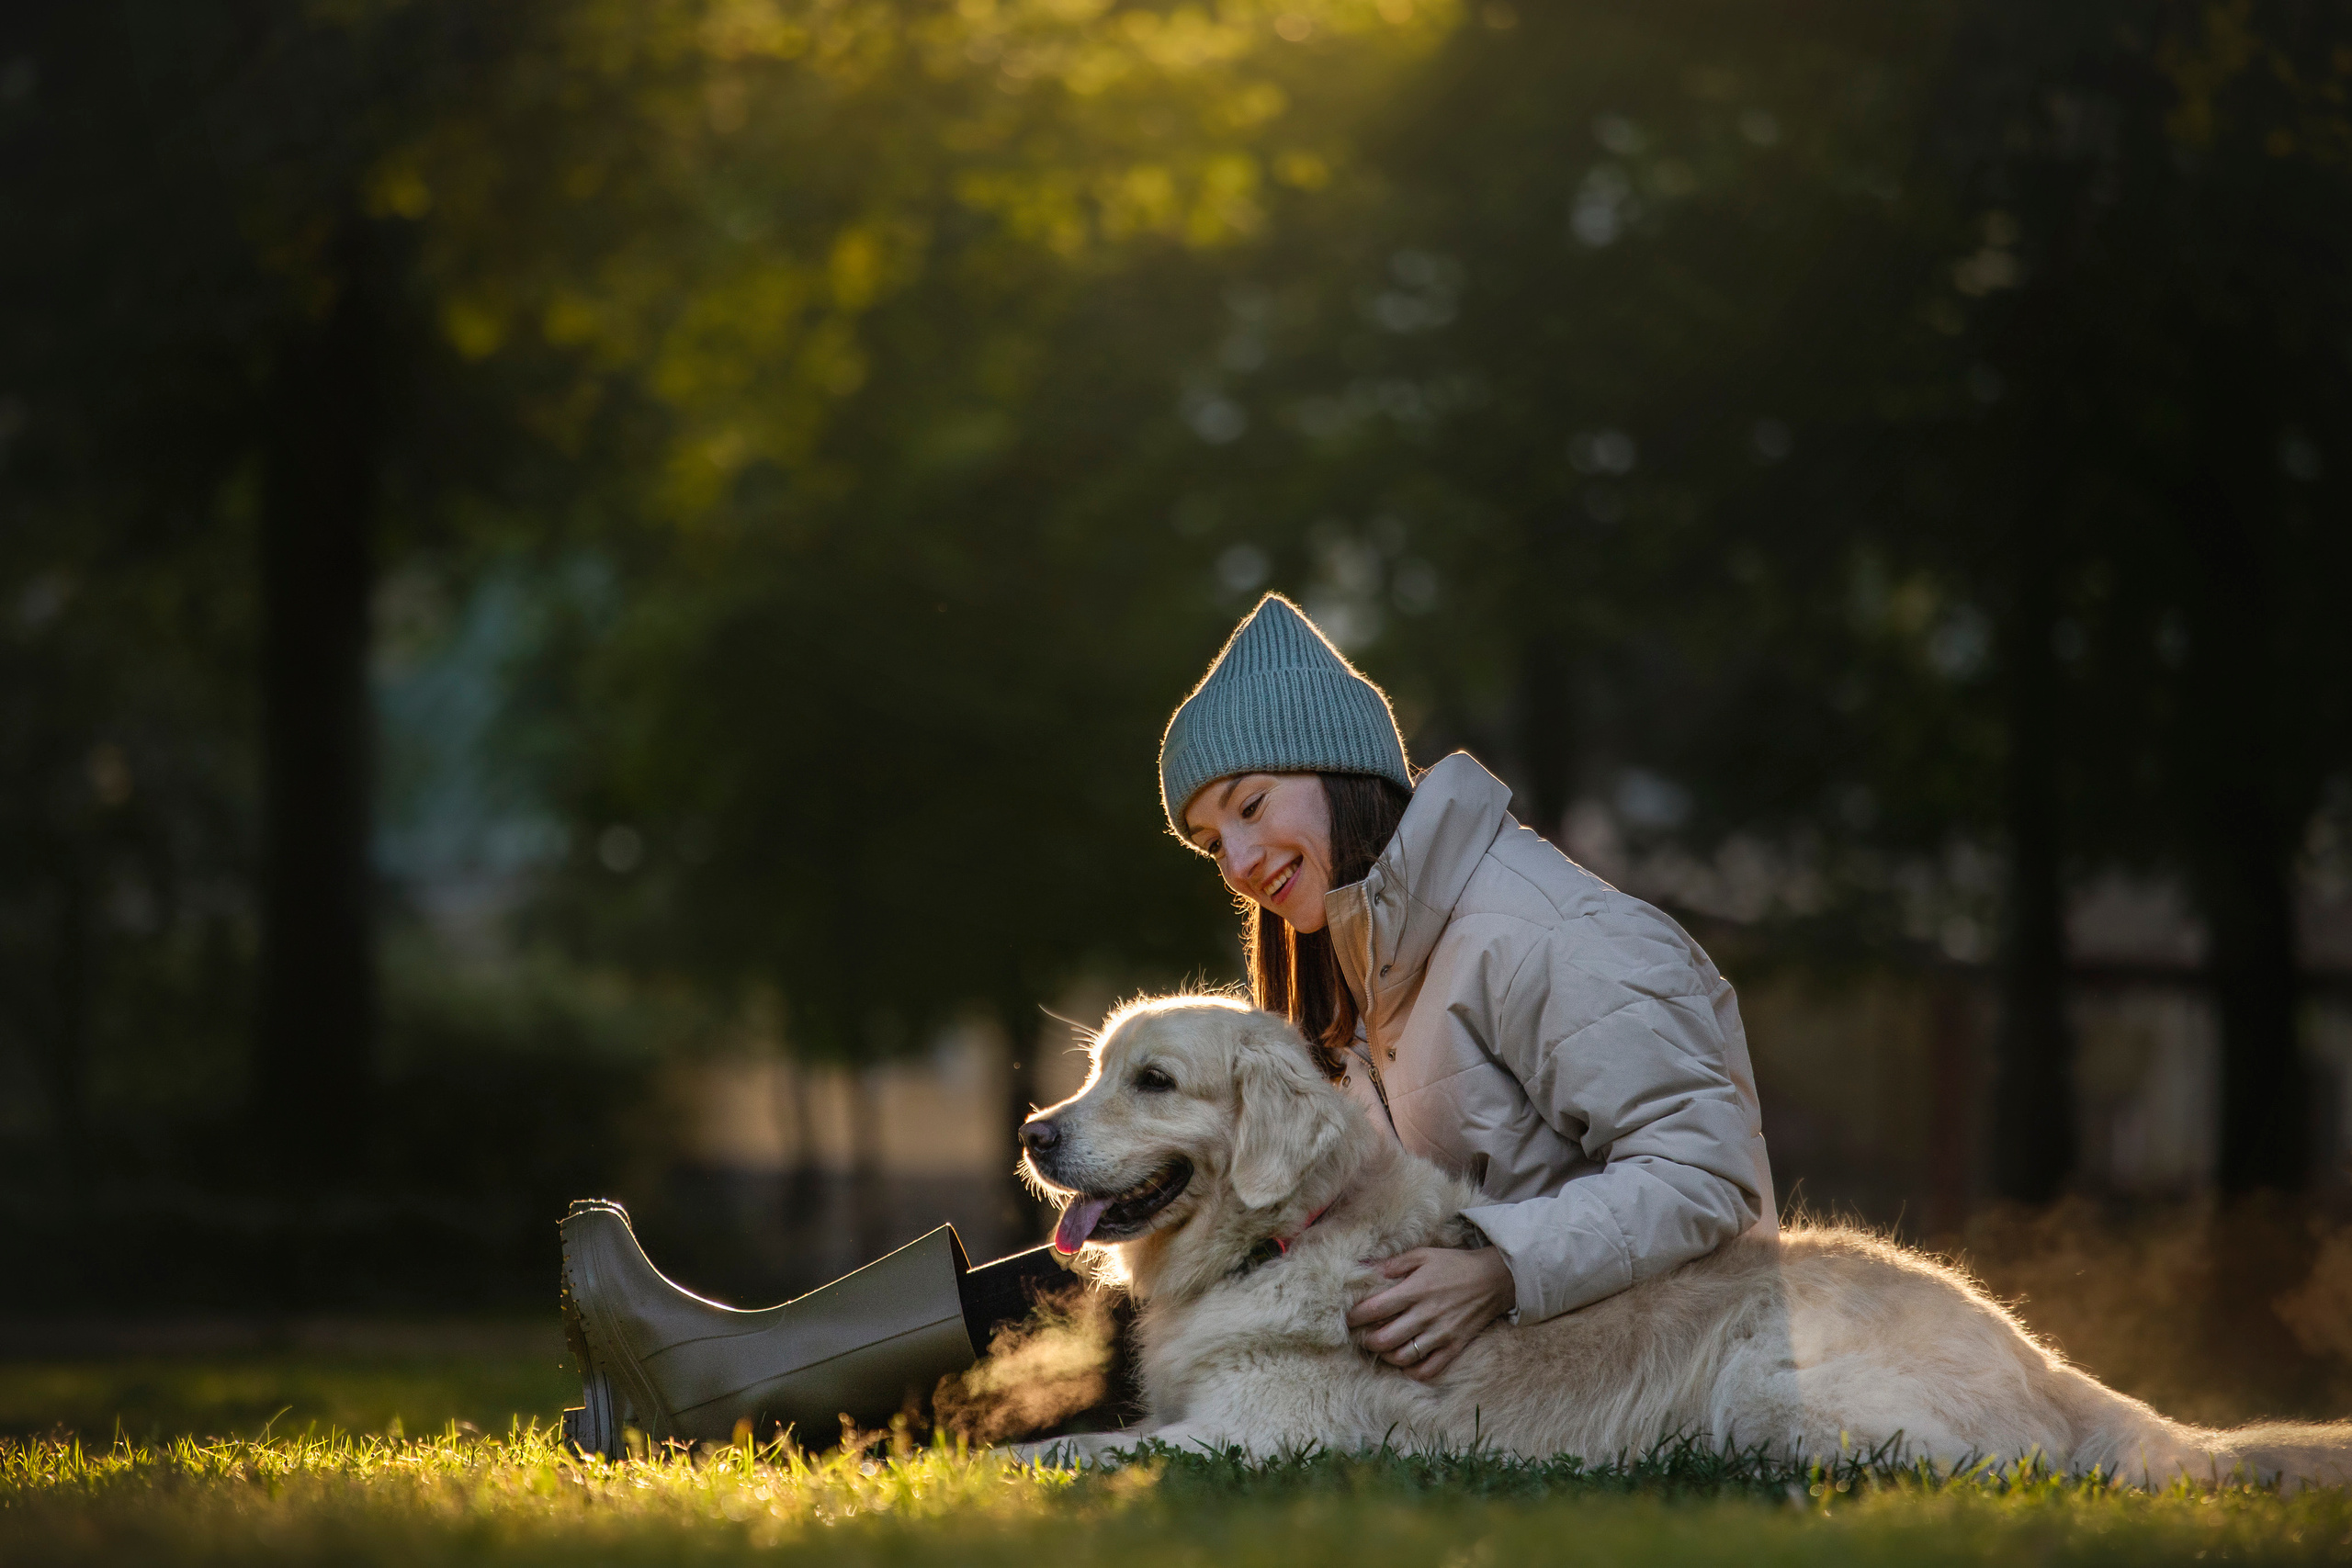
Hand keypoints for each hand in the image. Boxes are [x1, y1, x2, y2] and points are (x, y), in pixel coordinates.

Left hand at [1345, 1246, 1514, 1382]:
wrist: (1494, 1279)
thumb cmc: (1454, 1265)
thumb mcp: (1423, 1255)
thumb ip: (1393, 1264)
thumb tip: (1364, 1268)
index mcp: (1415, 1290)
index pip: (1375, 1309)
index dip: (1356, 1316)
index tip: (1349, 1318)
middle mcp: (1426, 1315)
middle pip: (1385, 1339)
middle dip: (1367, 1341)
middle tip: (1363, 1336)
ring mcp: (1441, 1334)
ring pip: (1403, 1357)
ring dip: (1386, 1356)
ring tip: (1382, 1348)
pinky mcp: (1454, 1347)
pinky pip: (1428, 1370)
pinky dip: (1412, 1371)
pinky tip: (1405, 1362)